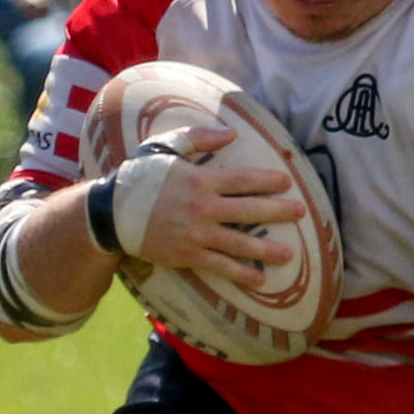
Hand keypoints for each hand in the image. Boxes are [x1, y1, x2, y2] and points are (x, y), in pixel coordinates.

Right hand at [129, 125, 304, 289]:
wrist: (112, 213)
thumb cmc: (140, 176)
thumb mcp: (165, 146)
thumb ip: (199, 137)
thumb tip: (231, 134)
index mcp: (201, 180)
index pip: (244, 180)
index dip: (268, 181)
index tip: (287, 181)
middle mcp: (204, 208)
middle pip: (250, 210)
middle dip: (278, 211)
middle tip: (300, 212)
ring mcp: (198, 234)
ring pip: (240, 243)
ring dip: (267, 250)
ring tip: (290, 255)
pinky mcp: (189, 255)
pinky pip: (221, 266)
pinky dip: (241, 274)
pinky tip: (260, 279)